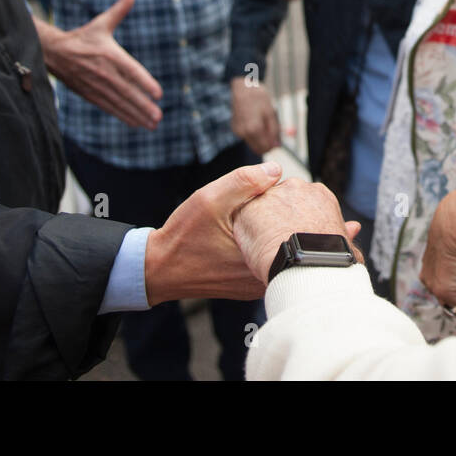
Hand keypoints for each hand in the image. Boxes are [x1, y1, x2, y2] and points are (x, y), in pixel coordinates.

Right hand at [41, 0, 163, 129]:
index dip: (144, 82)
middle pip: (127, 91)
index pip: (130, 70)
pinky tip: (136, 123)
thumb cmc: (83, 37)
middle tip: (159, 116)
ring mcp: (96, 85)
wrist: (53, 52)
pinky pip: (109, 107)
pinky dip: (122, 116)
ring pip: (119, 103)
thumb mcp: (102, 22)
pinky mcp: (90, 94)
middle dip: (143, 105)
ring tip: (152, 124)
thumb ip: (120, 9)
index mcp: (109, 54)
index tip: (158, 93)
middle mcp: (103, 71)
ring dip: (136, 114)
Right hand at [144, 161, 283, 303]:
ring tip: (252, 219)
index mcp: (261, 257)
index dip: (284, 199)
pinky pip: (269, 260)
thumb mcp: (210, 199)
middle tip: (260, 205)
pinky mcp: (252, 286)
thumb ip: (244, 181)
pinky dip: (263, 243)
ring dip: (273, 229)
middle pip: (291, 236)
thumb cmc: (183, 236)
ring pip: (281, 249)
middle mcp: (265, 277)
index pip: (294, 221)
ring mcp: (260, 284)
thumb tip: (276, 169)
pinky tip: (248, 234)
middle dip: (282, 214)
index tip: (267, 193)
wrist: (161, 269)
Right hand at [230, 78, 280, 153]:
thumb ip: (274, 131)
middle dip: (266, 144)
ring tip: (262, 121)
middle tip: (272, 132)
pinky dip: (253, 132)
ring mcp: (238, 131)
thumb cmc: (258, 98)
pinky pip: (247, 136)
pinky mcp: (235, 128)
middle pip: (258, 149)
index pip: (265, 148)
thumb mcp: (271, 113)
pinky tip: (254, 119)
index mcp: (254, 129)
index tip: (277, 139)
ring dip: (260, 138)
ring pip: (252, 143)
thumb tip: (276, 145)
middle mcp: (244, 132)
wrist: (242, 88)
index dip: (273, 146)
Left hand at [232, 178, 362, 282]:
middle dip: (279, 218)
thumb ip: (344, 232)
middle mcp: (296, 187)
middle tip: (281, 243)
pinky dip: (246, 232)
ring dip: (261, 224)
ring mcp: (272, 195)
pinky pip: (244, 217)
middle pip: (282, 201)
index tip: (297, 238)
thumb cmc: (330, 259)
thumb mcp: (344, 244)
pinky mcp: (250, 207)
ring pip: (262, 207)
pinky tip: (254, 249)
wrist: (305, 266)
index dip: (298, 222)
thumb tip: (354, 227)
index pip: (303, 202)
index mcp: (320, 195)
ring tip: (266, 249)